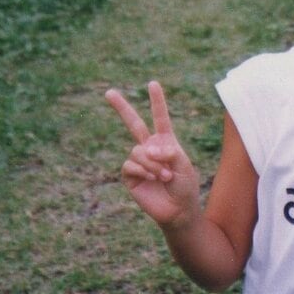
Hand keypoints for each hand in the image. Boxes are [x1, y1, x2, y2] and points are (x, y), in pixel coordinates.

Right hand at [105, 81, 200, 228]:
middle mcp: (149, 148)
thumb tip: (147, 148)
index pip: (160, 117)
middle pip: (133, 123)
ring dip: (153, 163)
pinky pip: (131, 165)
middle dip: (121, 107)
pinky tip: (154, 179)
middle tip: (108, 92)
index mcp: (165, 141)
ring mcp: (138, 161)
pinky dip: (144, 171)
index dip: (157, 101)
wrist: (177, 210)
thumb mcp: (183, 164)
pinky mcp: (130, 175)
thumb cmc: (184, 186)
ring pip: (137, 151)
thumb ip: (168, 152)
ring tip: (165, 176)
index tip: (153, 83)